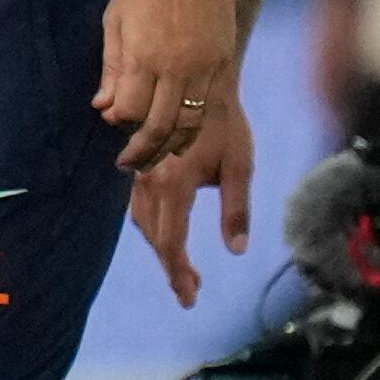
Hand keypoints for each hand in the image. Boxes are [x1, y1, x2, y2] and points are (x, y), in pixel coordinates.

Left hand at [97, 0, 236, 170]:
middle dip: (141, 152)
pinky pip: (208, 109)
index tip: (110, 120)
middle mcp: (175, 68)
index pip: (128, 110)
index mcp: (143, 56)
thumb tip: (103, 107)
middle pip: (159, 127)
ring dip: (169, 148)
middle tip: (127, 163)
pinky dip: (193, 129)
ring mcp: (203, 69)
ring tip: (153, 158)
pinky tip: (181, 138)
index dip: (117, 122)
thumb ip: (112, 68)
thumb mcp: (115, 20)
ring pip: (188, 125)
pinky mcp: (221, 65)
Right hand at [128, 105, 255, 307]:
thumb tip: (237, 249)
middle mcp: (151, 182)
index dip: (178, 274)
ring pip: (143, 222)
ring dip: (161, 249)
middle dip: (172, 268)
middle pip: (155, 238)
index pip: (172, 242)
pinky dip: (152, 227)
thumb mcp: (240, 164)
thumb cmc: (224, 122)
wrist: (195, 81)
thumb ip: (236, 209)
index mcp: (175, 185)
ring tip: (181, 269)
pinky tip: (166, 233)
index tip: (189, 299)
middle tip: (190, 291)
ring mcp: (141, 173)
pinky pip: (140, 205)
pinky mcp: (140, 165)